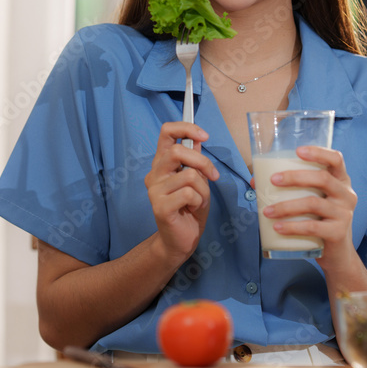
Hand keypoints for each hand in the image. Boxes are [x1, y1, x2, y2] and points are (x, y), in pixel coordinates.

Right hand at [144, 122, 219, 265]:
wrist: (181, 239)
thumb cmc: (189, 207)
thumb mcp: (197, 179)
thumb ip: (194, 159)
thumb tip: (197, 138)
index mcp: (162, 163)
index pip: (166, 132)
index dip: (186, 128)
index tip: (203, 136)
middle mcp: (154, 173)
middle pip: (179, 151)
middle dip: (203, 163)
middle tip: (213, 176)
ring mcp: (155, 190)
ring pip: (189, 176)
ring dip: (203, 190)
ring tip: (198, 201)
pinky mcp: (160, 206)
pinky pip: (189, 194)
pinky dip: (199, 201)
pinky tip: (192, 209)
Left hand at [255, 145, 357, 272]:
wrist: (337, 255)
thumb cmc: (319, 220)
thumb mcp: (310, 201)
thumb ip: (290, 189)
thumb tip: (256, 180)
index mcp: (341, 181)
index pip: (336, 159)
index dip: (319, 152)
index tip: (297, 151)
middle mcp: (346, 194)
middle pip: (322, 178)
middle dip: (294, 177)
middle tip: (273, 180)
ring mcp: (345, 213)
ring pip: (314, 203)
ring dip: (286, 206)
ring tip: (266, 211)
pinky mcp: (339, 232)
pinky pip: (313, 227)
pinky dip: (292, 227)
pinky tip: (277, 227)